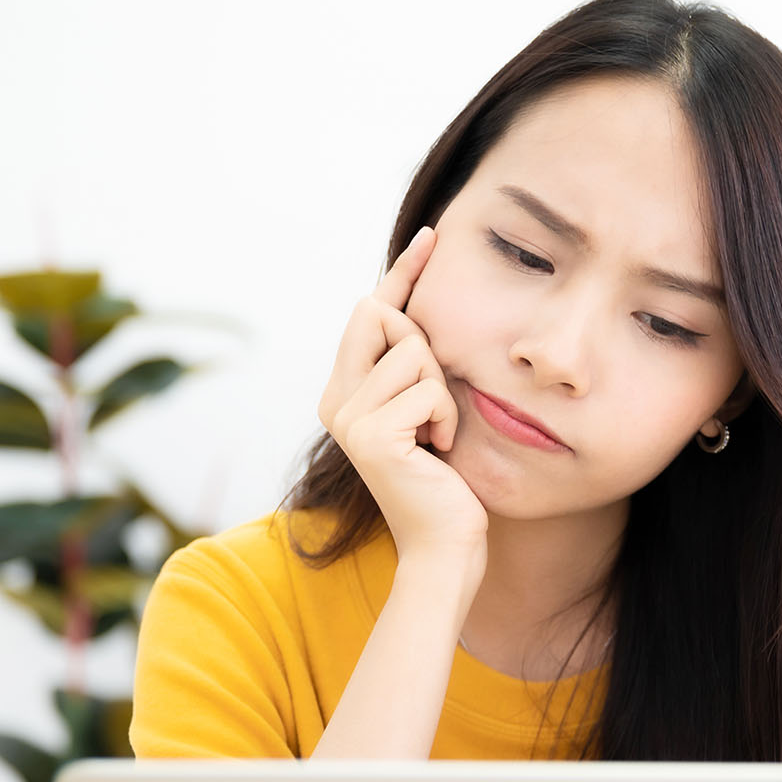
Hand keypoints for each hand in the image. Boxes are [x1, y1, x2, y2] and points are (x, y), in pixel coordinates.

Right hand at [317, 225, 488, 571]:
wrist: (443, 545)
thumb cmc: (446, 481)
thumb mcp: (426, 411)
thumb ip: (413, 368)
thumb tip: (420, 310)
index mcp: (344, 391)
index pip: (370, 311)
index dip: (405, 272)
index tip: (435, 236)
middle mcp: (335, 400)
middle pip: (380, 312)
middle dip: (425, 348)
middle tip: (434, 405)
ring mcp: (347, 417)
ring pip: (413, 352)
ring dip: (442, 393)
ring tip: (436, 436)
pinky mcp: (371, 435)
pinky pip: (426, 389)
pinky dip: (445, 417)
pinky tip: (437, 452)